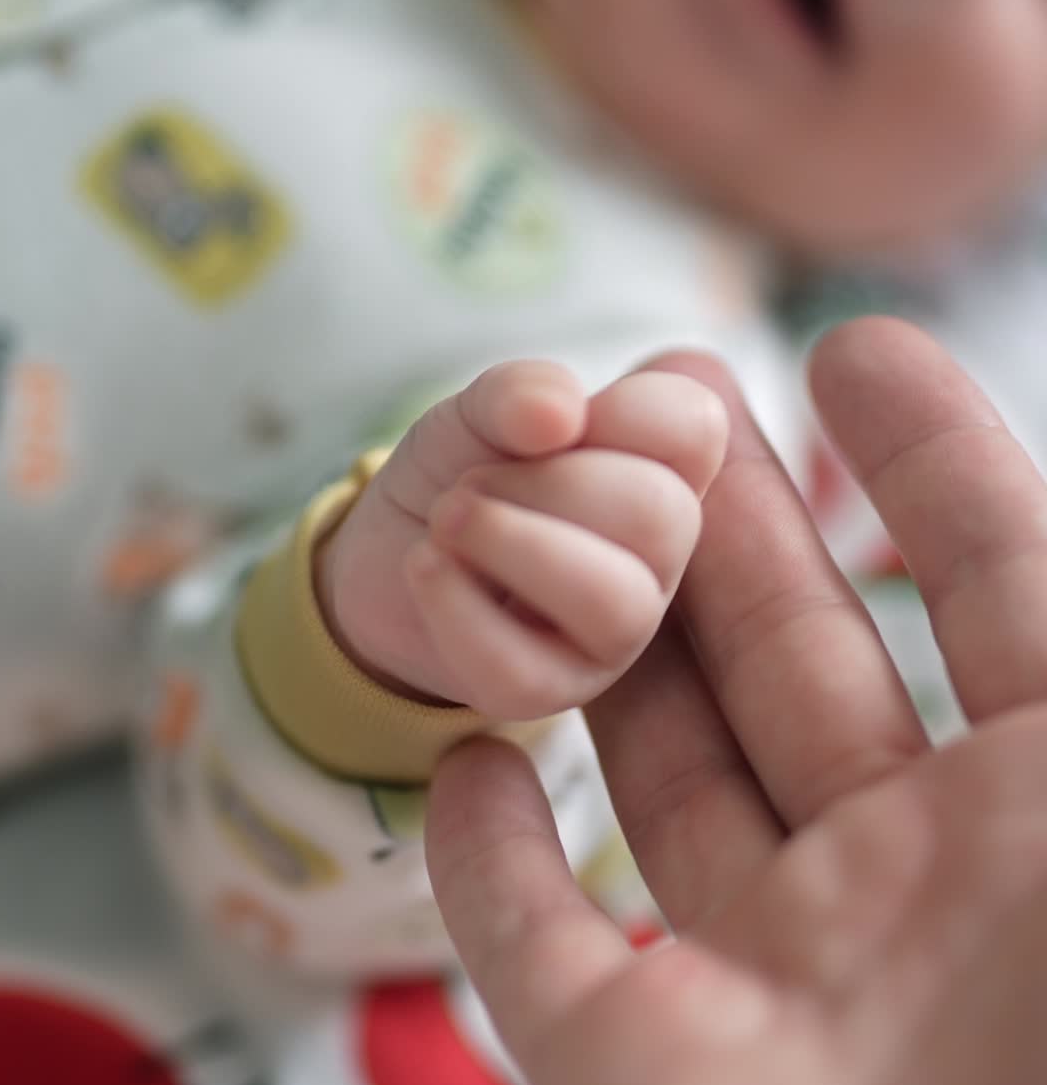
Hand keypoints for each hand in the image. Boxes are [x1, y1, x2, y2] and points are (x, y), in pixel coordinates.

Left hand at [315, 361, 727, 716]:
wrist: (390, 558)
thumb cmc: (459, 477)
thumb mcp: (473, 414)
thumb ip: (516, 393)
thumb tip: (558, 410)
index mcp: (662, 472)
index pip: (694, 427)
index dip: (617, 411)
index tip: (541, 423)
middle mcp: (657, 558)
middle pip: (659, 515)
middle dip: (546, 483)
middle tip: (468, 485)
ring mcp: (613, 634)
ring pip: (615, 603)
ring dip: (512, 545)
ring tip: (445, 522)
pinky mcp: (549, 691)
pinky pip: (523, 669)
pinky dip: (457, 607)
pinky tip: (425, 568)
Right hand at [426, 318, 1046, 1084]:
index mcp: (1046, 833)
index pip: (993, 601)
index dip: (929, 469)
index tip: (848, 353)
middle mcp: (906, 897)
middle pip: (796, 668)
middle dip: (734, 528)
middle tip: (669, 403)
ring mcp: (758, 982)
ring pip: (662, 775)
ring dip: (610, 649)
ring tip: (557, 521)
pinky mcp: (627, 1073)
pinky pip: (530, 940)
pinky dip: (483, 852)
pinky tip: (462, 757)